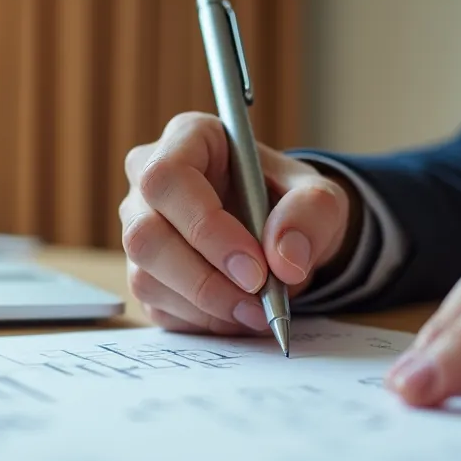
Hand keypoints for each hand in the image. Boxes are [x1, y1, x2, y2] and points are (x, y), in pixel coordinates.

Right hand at [120, 113, 353, 333]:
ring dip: (206, 305)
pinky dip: (202, 321)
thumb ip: (311, 214)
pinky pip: (157, 307)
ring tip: (257, 311)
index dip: (205, 226)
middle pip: (144, 234)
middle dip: (204, 278)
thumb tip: (285, 260)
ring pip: (145, 277)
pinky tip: (238, 314)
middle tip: (258, 300)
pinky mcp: (146, 274)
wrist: (284, 237)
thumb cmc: (292, 203)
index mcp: (187, 139)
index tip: (255, 268)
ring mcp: (140, 230)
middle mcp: (148, 183)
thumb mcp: (320, 197)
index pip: (167, 177)